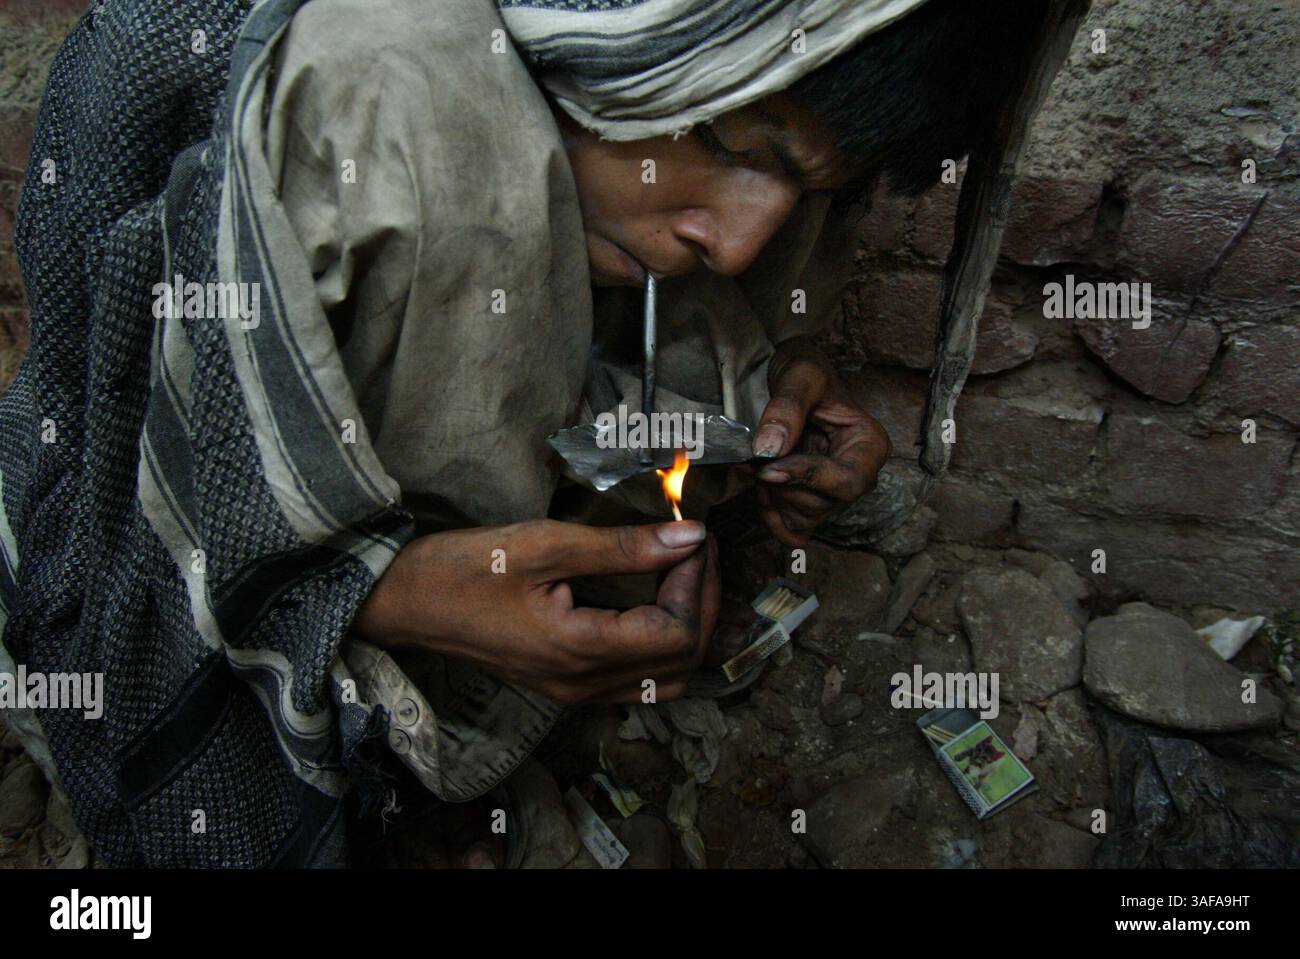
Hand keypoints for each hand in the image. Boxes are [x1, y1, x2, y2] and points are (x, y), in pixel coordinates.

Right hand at [354, 519, 719, 703]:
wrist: (405, 603)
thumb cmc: (465, 569)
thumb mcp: (545, 544)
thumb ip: (622, 546)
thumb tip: (689, 537)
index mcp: (580, 651)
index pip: (678, 633)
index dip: (697, 583)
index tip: (692, 536)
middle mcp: (584, 684)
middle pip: (682, 661)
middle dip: (704, 603)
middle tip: (698, 549)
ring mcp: (575, 691)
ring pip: (666, 679)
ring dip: (689, 628)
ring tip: (685, 575)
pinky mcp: (567, 683)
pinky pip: (638, 680)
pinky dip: (663, 644)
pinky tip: (657, 602)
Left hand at [751, 336, 890, 546]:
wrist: (793, 382)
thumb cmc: (806, 374)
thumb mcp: (801, 376)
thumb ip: (787, 409)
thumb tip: (769, 449)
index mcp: (870, 446)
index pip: (848, 481)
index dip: (808, 479)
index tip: (769, 467)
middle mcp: (858, 476)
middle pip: (824, 504)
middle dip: (782, 486)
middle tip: (751, 460)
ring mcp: (834, 494)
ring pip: (805, 518)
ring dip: (773, 498)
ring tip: (755, 466)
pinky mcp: (811, 504)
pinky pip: (793, 530)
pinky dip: (772, 517)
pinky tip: (761, 489)